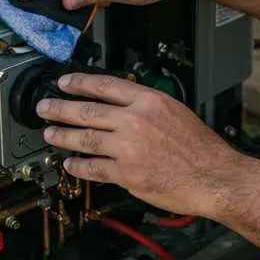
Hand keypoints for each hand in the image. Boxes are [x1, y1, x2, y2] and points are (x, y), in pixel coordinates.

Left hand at [36, 72, 245, 218]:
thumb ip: (146, 106)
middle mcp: (136, 121)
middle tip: (45, 108)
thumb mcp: (176, 111)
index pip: (105, 86)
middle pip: (87, 111)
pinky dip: (78, 165)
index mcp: (149, 101)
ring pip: (85, 139)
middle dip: (60, 109)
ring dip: (63, 136)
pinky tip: (70, 163)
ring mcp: (129, 148)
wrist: (214, 176)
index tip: (64, 83)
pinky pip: (94, 168)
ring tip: (50, 135)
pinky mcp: (126, 173)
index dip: (79, 83)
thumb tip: (120, 104)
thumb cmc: (200, 148)